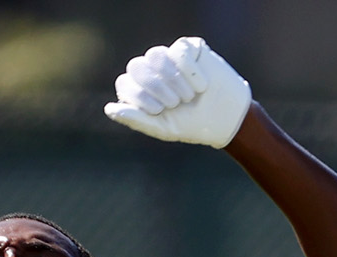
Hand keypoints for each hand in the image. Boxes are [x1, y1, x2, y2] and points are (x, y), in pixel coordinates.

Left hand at [105, 37, 253, 147]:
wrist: (228, 119)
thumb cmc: (194, 126)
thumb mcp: (164, 128)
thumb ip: (136, 120)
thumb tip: (109, 110)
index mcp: (141, 89)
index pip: (125, 83)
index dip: (141, 96)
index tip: (160, 110)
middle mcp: (151, 70)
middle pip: (137, 66)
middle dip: (156, 87)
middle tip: (176, 103)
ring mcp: (168, 57)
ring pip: (155, 55)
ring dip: (174, 79)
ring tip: (189, 96)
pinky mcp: (188, 48)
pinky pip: (179, 50)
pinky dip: (191, 72)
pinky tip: (203, 85)